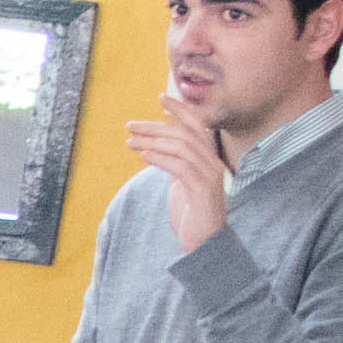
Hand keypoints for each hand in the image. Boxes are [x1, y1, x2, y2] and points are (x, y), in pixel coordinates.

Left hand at [127, 95, 234, 251]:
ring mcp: (210, 176)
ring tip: (129, 141)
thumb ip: (174, 166)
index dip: (181, 110)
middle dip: (155, 126)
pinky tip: (144, 155)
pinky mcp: (203, 190)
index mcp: (208, 159)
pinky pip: (181, 167)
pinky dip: (162, 158)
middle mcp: (213, 163)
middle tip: (130, 125)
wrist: (205, 244)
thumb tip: (152, 151)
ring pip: (182, 147)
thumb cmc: (191, 214)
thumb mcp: (180, 184)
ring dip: (152, 141)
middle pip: (184, 133)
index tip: (160, 98)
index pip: (197, 126)